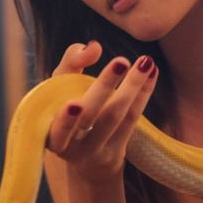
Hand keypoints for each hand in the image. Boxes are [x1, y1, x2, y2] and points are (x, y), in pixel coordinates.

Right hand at [46, 41, 158, 181]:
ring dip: (132, 87)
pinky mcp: (117, 151)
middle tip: (121, 61)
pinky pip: (132, 119)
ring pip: (117, 117)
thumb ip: (72, 61)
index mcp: (49, 134)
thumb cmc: (64, 110)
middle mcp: (72, 148)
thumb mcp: (59, 86)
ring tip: (145, 62)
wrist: (82, 155)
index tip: (75, 104)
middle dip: (105, 88)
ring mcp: (96, 152)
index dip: (66, 120)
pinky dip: (143, 94)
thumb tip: (95, 47)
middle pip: (91, 118)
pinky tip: (152, 72)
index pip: (58, 129)